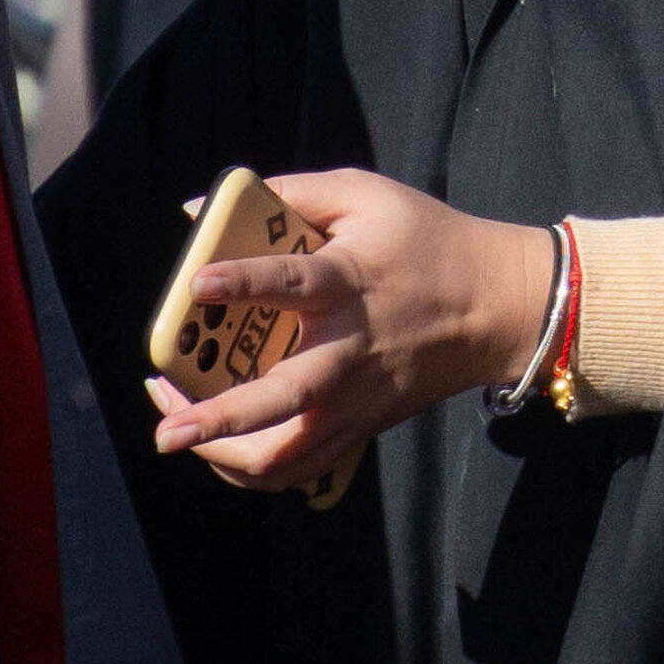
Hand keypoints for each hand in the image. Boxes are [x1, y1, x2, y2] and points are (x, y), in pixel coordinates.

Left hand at [147, 168, 555, 493]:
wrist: (498, 306)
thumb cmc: (427, 241)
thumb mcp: (366, 195)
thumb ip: (290, 193)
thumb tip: (199, 206)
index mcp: (350, 284)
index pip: (293, 284)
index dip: (242, 283)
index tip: (195, 286)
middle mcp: (348, 352)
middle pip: (282, 399)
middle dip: (217, 420)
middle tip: (166, 423)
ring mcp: (355, 401)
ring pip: (286, 455)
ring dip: (224, 455)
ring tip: (179, 432)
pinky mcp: (362, 427)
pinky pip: (300, 470)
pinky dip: (252, 470)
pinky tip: (220, 448)